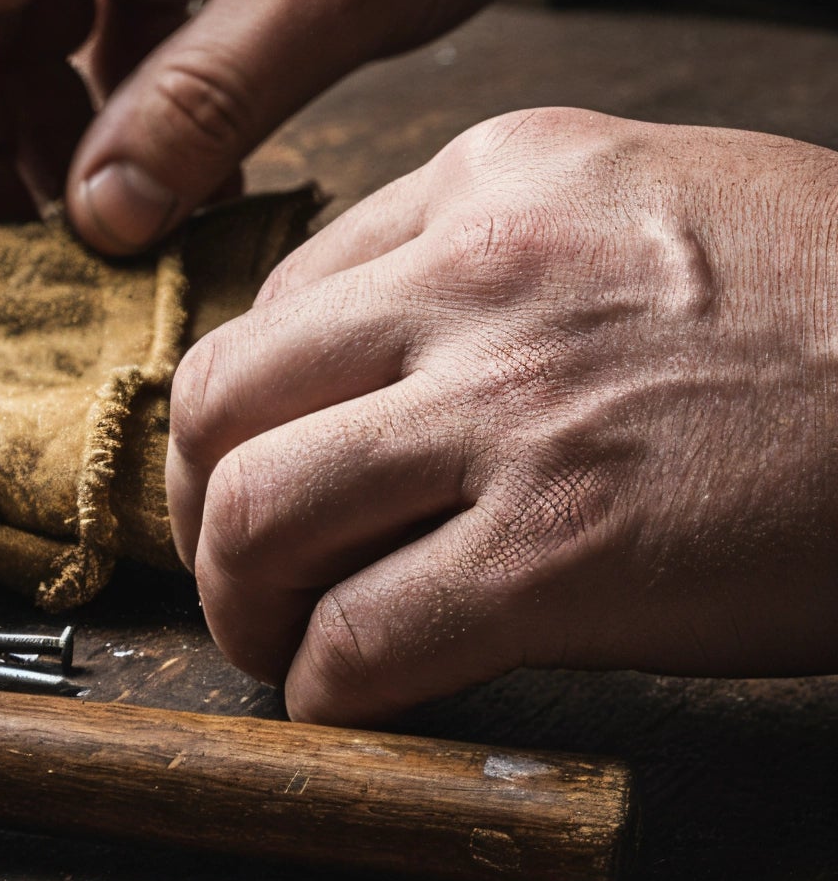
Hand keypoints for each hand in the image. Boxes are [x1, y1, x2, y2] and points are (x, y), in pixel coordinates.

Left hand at [166, 109, 837, 723]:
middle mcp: (482, 276)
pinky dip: (326, 691)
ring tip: (284, 646)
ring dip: (241, 607)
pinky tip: (359, 703)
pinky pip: (355, 641)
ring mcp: (513, 413)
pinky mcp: (559, 555)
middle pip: (220, 395)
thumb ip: (521, 253)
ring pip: (252, 513)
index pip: (283, 296)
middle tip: (247, 569)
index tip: (275, 469)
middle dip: (206, 506)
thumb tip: (396, 347)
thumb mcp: (673, 202)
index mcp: (506, 177)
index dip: (256, 409)